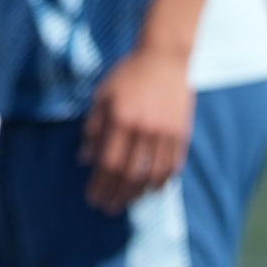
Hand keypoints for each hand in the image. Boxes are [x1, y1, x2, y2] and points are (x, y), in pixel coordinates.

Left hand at [77, 47, 194, 205]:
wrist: (165, 58)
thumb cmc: (128, 76)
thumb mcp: (102, 96)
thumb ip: (93, 128)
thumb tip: (85, 161)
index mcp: (121, 118)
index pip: (108, 163)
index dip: (100, 185)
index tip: (93, 198)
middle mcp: (144, 128)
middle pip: (130, 173)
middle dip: (117, 195)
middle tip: (109, 209)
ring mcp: (165, 132)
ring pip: (153, 174)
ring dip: (139, 193)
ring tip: (129, 202)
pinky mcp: (181, 132)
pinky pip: (173, 164)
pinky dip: (162, 180)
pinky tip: (152, 189)